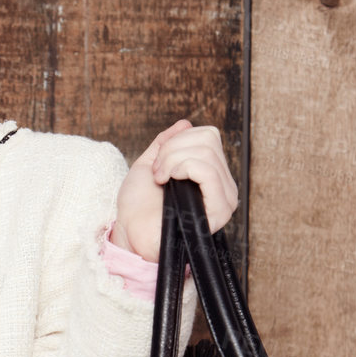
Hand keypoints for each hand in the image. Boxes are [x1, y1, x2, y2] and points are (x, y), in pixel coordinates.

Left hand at [110, 119, 238, 260]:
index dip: (179, 141)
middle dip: (173, 150)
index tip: (158, 163)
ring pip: (206, 153)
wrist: (130, 232)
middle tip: (157, 172)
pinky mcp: (219, 211)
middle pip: (208, 140)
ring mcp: (224, 199)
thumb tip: (186, 123)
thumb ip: (168, 143)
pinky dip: (183, 167)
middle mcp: (223, 186)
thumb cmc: (138, 206)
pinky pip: (208, 171)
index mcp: (210, 175)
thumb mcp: (150, 163)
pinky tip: (169, 182)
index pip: (209, 136)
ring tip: (160, 178)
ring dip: (173, 160)